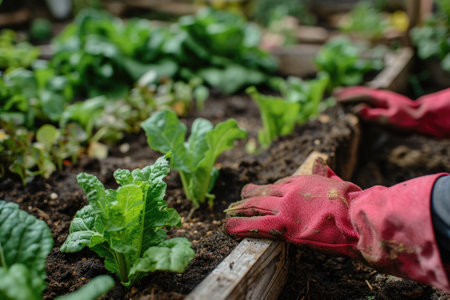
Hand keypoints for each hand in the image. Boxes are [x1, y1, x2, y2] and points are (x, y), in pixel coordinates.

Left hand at [225, 159, 449, 290]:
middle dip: (248, 195)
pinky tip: (228, 228)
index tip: (261, 193)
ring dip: (239, 209)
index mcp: (302, 180)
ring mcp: (284, 207)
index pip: (278, 184)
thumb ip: (324, 171)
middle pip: (261, 192)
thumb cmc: (352, 201)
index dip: (268, 190)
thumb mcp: (337, 180)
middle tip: (239, 197)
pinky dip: (239, 226)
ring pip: (254, 206)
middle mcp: (289, 190)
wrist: (357, 216)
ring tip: (228, 213)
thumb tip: (319, 160)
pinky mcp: (284, 225)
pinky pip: (255, 225)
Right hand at [335, 87, 449, 137]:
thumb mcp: (389, 120)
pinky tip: (360, 103)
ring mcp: (385, 100)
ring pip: (366, 95)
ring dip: (354, 94)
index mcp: (380, 98)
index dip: (348, 97)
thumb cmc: (407, 121)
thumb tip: (355, 109)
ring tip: (343, 94)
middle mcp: (381, 96)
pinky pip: (370, 100)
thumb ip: (372, 115)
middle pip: (361, 92)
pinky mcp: (387, 105)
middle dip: (348, 93)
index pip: (360, 95)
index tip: (336, 99)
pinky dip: (361, 99)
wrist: (425, 118)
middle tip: (334, 93)